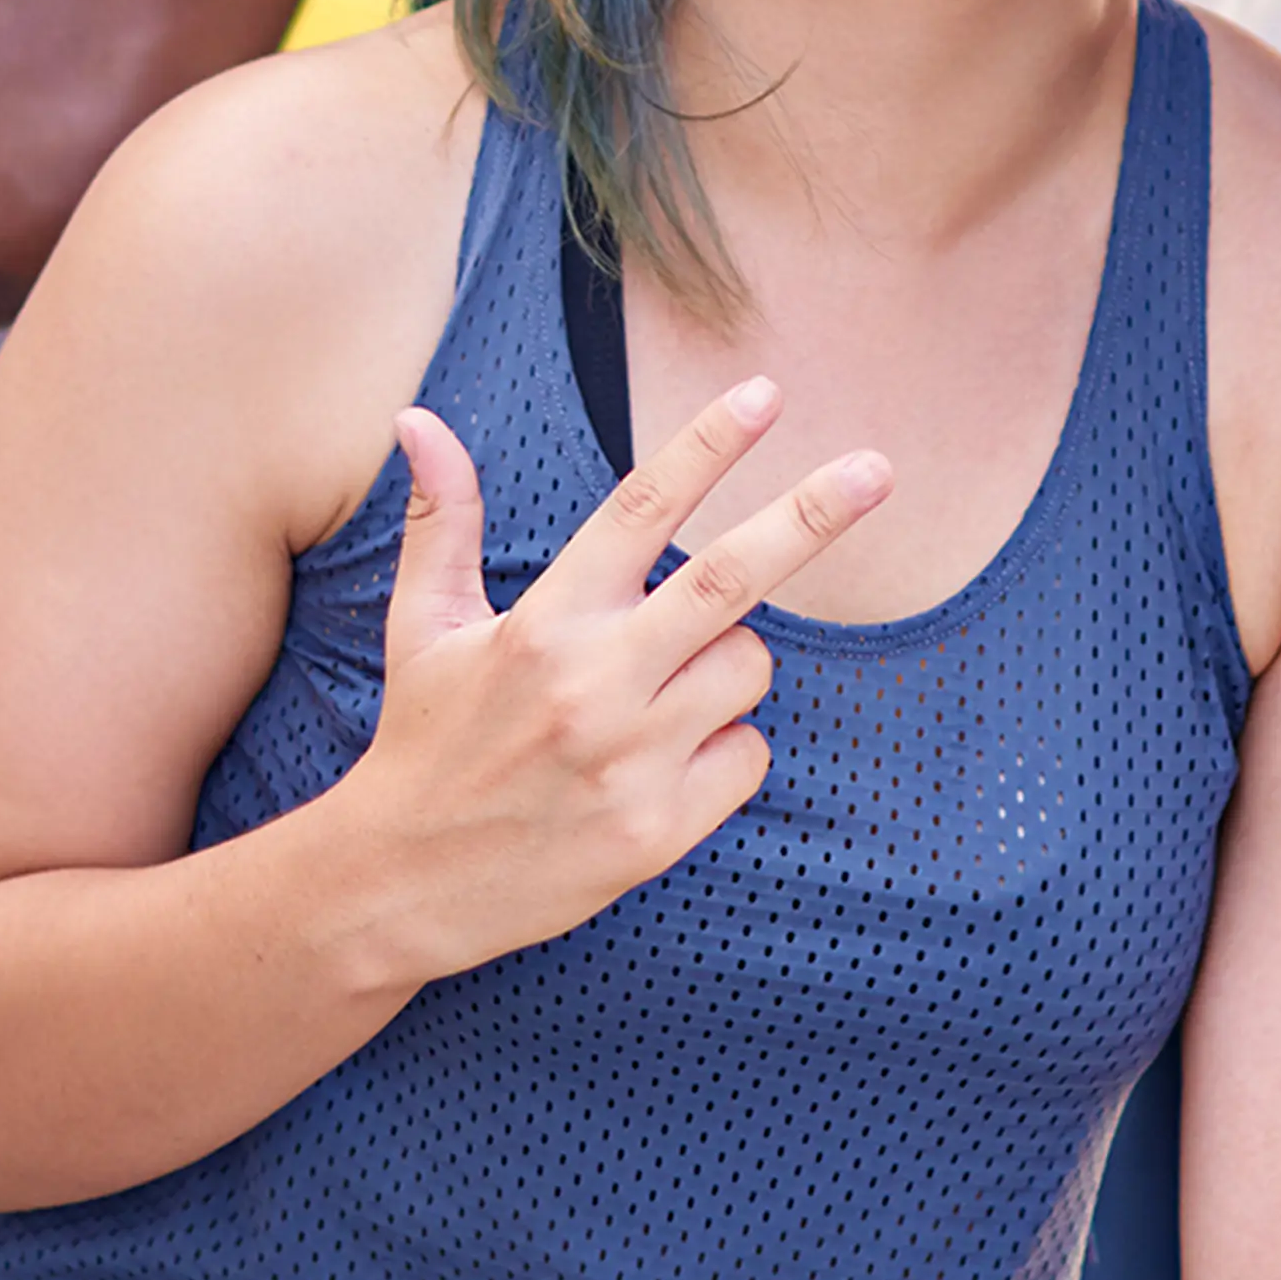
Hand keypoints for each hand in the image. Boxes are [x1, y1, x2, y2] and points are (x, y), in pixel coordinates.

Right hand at [333, 380, 888, 984]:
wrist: (403, 885)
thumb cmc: (425, 738)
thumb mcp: (422, 626)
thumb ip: (442, 520)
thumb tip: (418, 419)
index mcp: (543, 623)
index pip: (638, 511)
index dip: (707, 446)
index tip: (765, 394)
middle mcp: (592, 686)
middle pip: (728, 582)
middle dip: (810, 518)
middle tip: (878, 470)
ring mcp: (631, 763)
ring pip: (747, 671)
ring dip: (727, 663)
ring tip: (655, 692)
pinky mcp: (658, 832)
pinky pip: (748, 756)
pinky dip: (726, 747)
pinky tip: (663, 762)